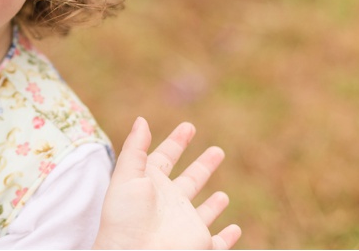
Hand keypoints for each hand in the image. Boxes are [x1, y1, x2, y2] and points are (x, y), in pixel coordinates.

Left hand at [93, 117, 240, 249]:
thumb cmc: (125, 217)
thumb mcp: (126, 175)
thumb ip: (135, 148)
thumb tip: (142, 120)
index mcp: (150, 183)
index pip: (165, 157)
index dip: (177, 141)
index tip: (188, 126)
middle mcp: (169, 202)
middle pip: (190, 179)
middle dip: (203, 166)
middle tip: (217, 151)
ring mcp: (184, 222)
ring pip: (205, 210)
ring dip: (214, 203)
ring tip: (223, 194)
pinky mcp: (199, 243)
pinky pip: (218, 241)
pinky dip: (228, 237)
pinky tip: (234, 229)